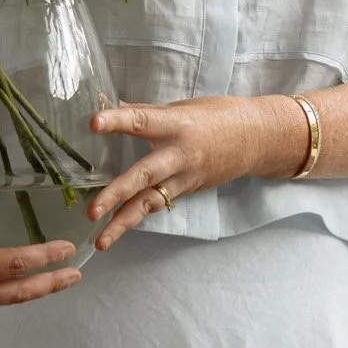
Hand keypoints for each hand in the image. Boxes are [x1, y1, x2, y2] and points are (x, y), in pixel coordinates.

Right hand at [0, 183, 82, 318]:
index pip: (12, 265)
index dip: (43, 257)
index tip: (67, 248)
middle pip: (15, 292)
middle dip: (49, 283)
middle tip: (77, 274)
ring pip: (1, 302)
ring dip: (31, 292)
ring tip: (56, 281)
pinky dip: (7, 296)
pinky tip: (18, 286)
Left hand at [85, 93, 309, 250]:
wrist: (255, 139)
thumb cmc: (218, 116)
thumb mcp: (182, 106)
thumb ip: (147, 112)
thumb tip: (112, 106)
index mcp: (176, 124)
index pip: (141, 121)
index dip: (117, 121)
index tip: (93, 123)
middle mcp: (178, 154)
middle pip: (144, 175)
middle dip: (116, 194)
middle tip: (92, 210)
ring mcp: (183, 177)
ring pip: (150, 202)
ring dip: (124, 222)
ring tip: (101, 240)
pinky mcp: (186, 191)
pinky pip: (159, 204)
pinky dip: (138, 215)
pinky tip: (117, 229)